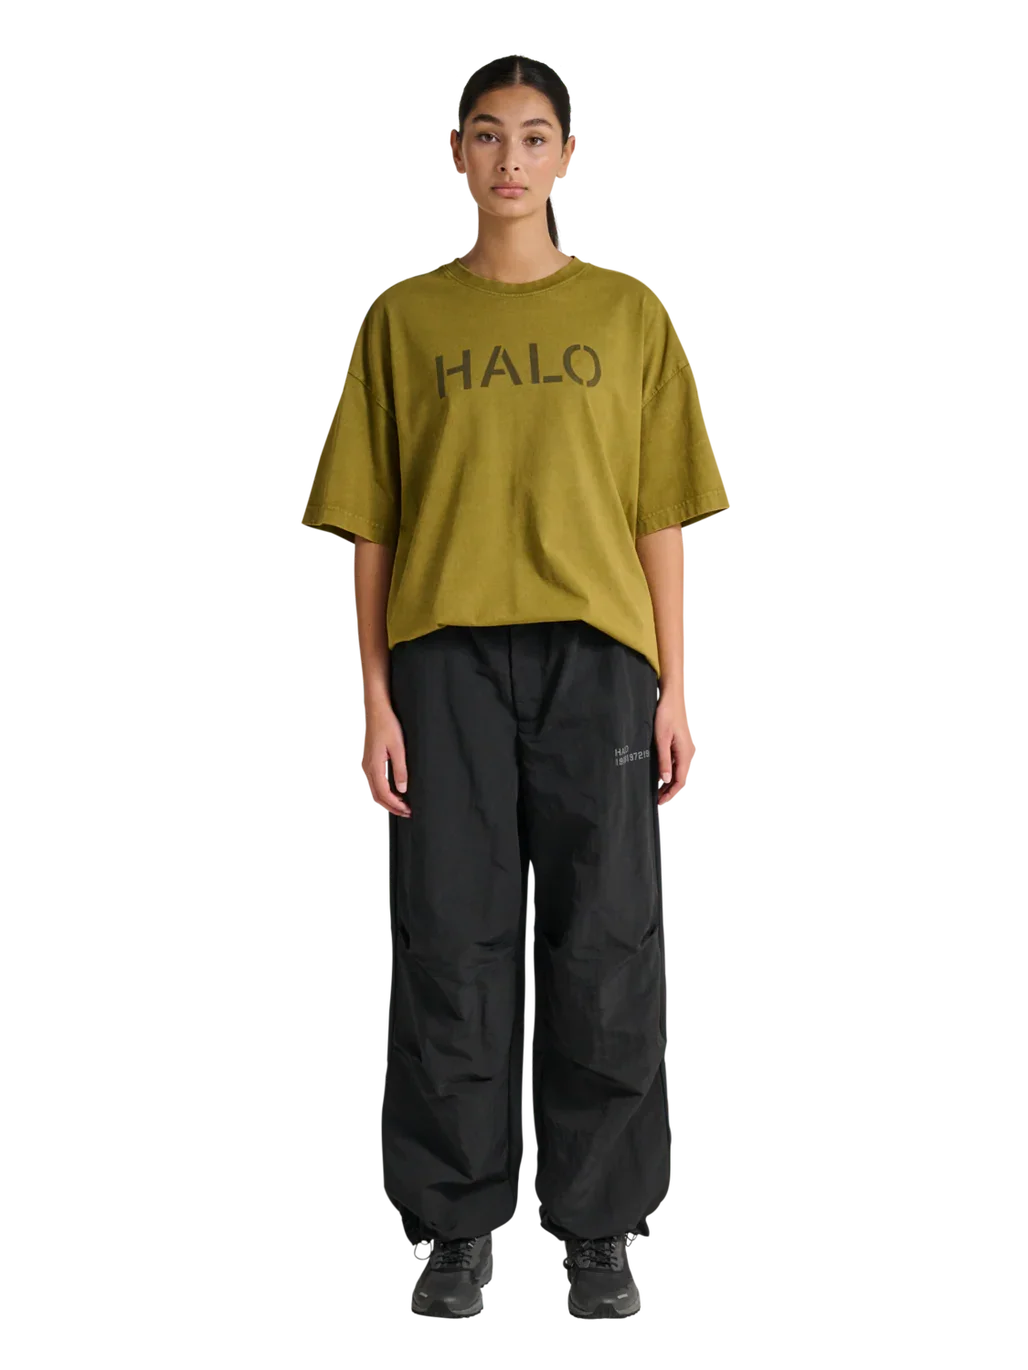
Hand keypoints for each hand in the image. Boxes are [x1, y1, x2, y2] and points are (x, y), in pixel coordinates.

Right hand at [361, 701, 411, 817]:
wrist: (377, 710)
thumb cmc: (387, 724)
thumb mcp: (398, 747)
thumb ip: (400, 769)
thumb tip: (403, 788)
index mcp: (374, 766)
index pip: (384, 794)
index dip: (395, 805)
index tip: (407, 810)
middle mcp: (367, 767)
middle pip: (377, 795)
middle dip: (391, 807)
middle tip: (406, 812)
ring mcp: (366, 764)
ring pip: (374, 790)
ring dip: (387, 800)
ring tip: (401, 805)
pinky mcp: (368, 760)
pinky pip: (373, 781)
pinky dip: (382, 791)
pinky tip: (393, 791)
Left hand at [654, 691, 688, 810]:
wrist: (670, 697)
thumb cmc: (665, 715)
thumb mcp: (661, 738)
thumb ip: (664, 760)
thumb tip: (665, 781)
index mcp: (684, 754)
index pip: (680, 781)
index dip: (671, 795)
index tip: (659, 803)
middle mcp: (686, 754)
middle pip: (680, 780)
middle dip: (670, 793)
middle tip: (656, 802)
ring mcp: (682, 750)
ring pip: (678, 773)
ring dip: (668, 785)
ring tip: (656, 793)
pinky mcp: (677, 746)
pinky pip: (675, 765)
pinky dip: (668, 774)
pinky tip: (659, 777)